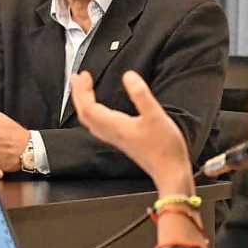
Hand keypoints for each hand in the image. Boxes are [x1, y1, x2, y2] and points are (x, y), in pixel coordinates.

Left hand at [70, 70, 193, 193]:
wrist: (170, 172)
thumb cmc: (165, 148)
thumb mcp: (155, 116)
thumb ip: (141, 95)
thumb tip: (128, 76)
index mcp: (115, 126)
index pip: (88, 107)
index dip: (82, 90)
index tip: (83, 75)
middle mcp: (111, 133)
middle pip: (85, 114)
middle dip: (78, 94)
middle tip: (77, 78)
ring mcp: (115, 138)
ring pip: (90, 120)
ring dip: (84, 103)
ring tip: (84, 90)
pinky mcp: (122, 141)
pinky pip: (99, 126)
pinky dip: (94, 113)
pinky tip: (100, 110)